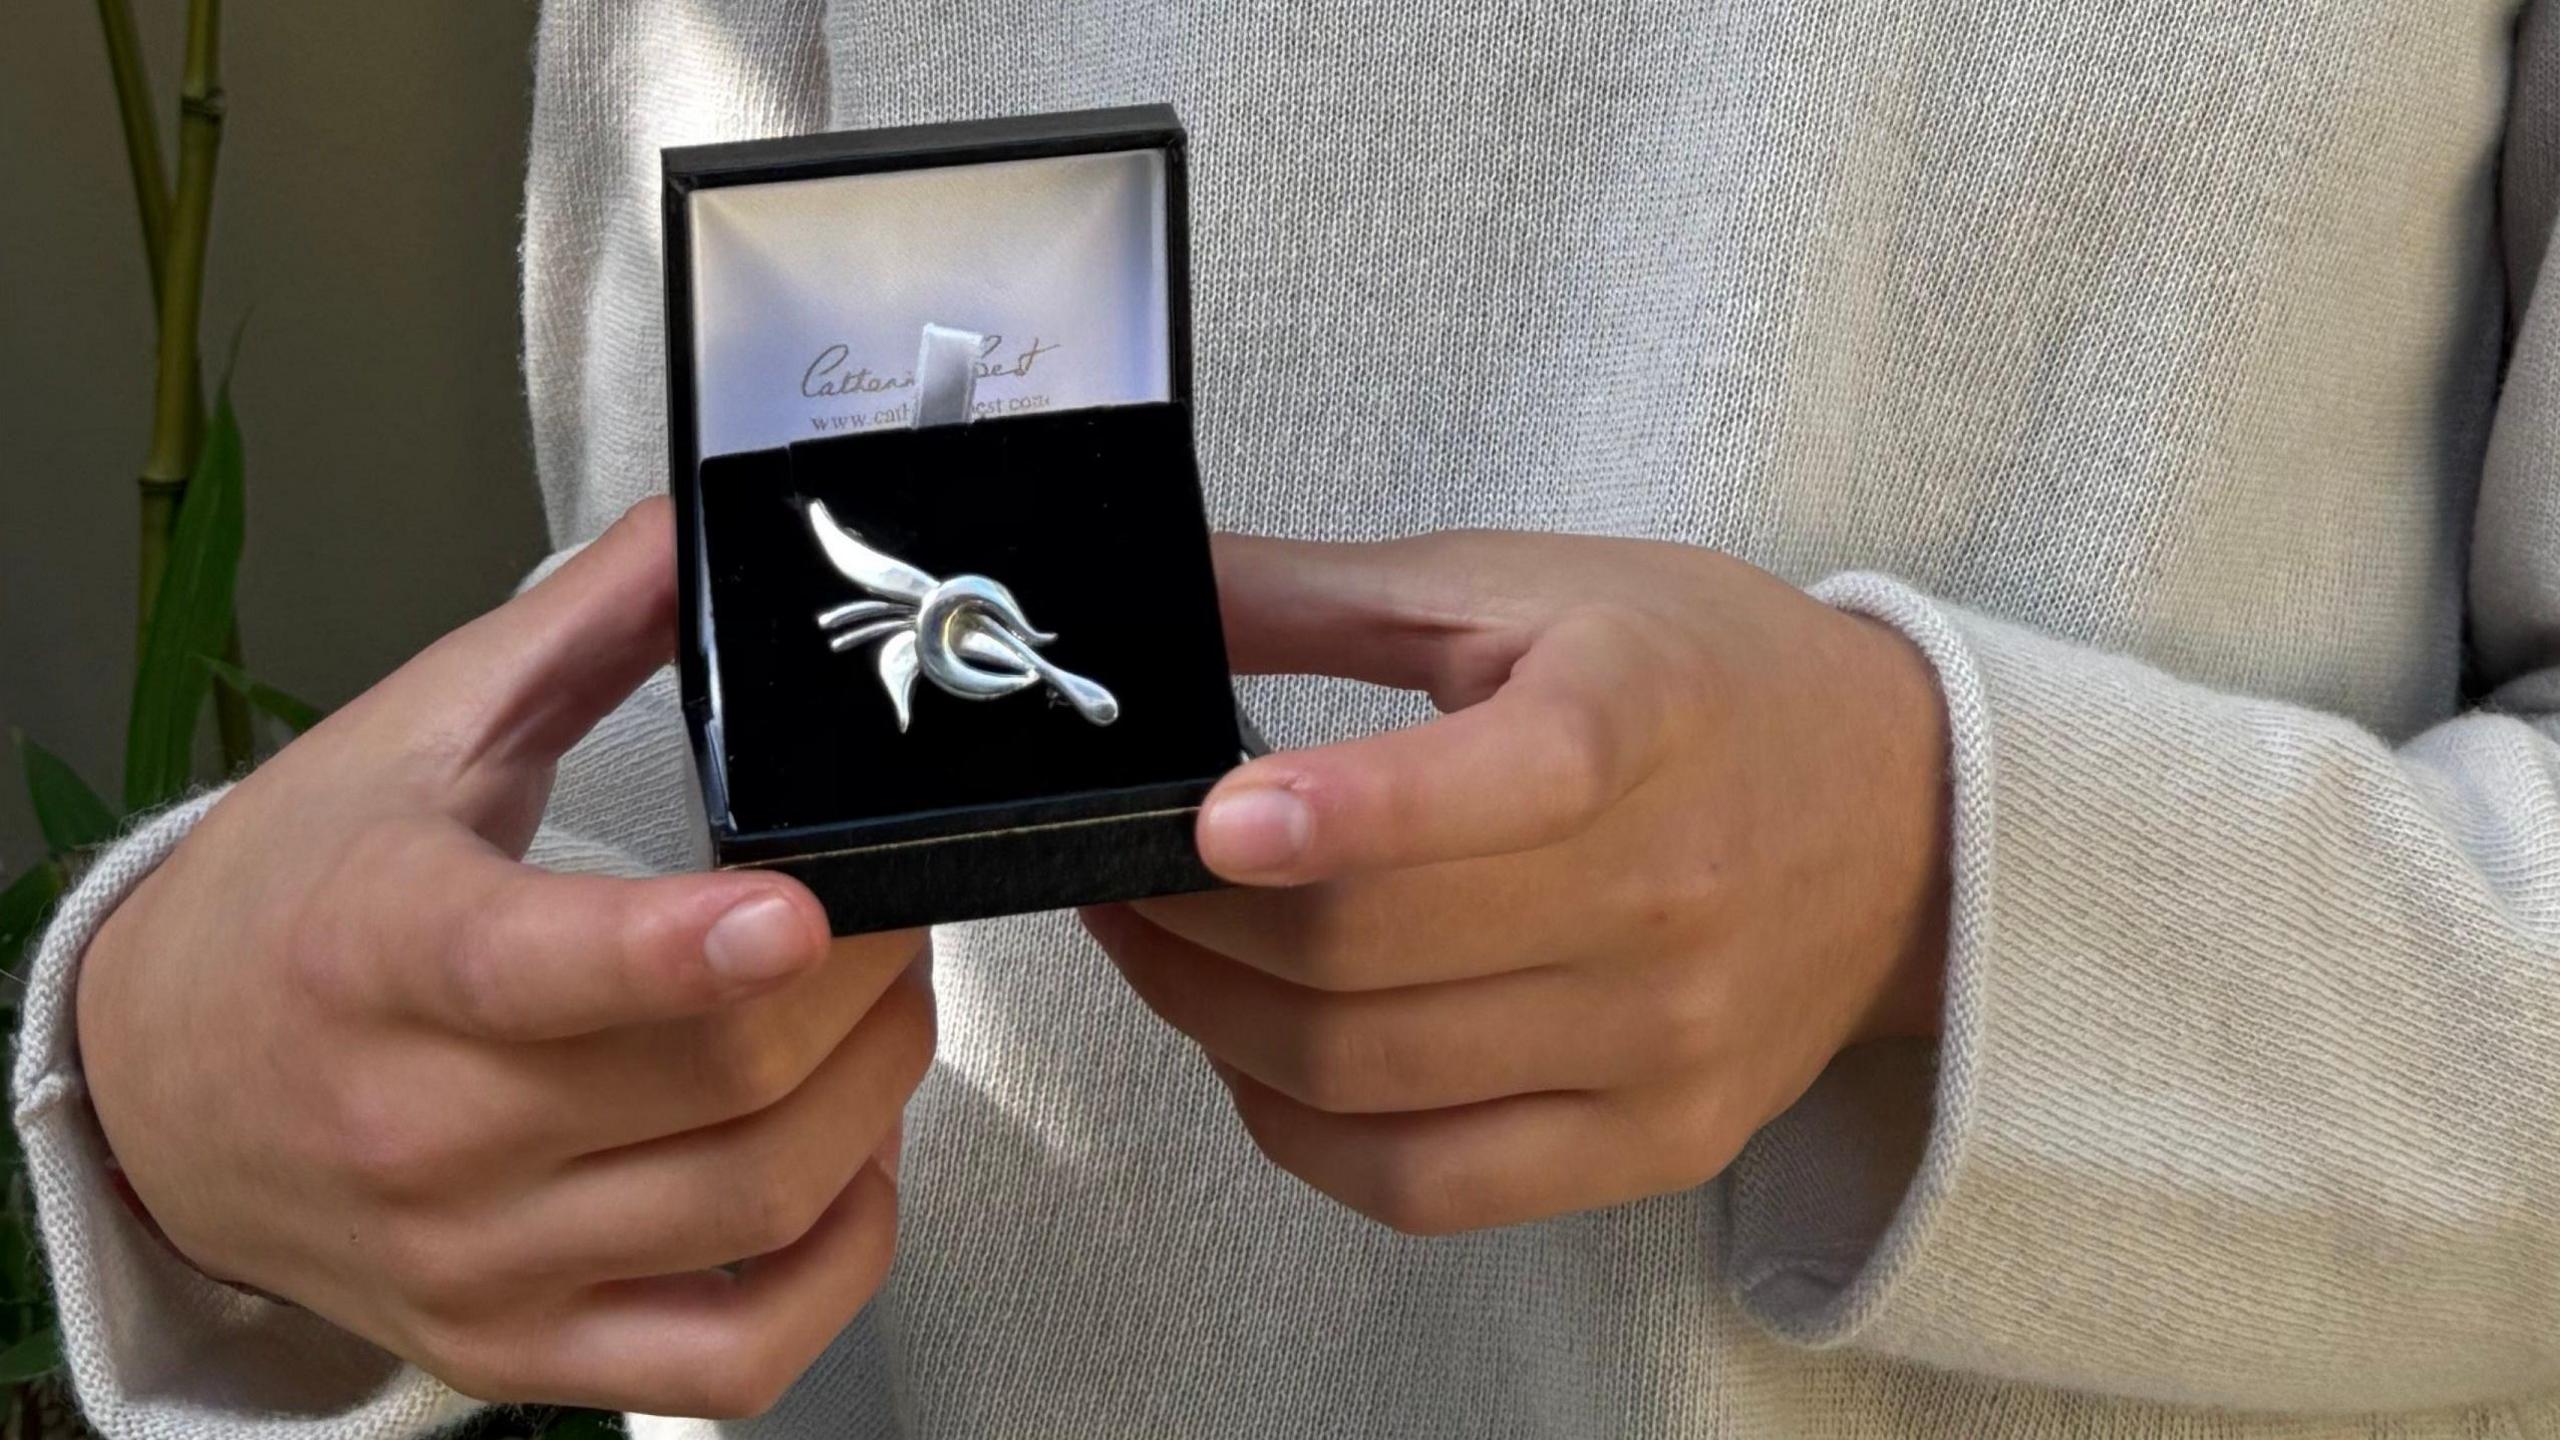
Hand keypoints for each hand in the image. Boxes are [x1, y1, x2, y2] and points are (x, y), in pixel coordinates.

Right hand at [77, 499, 932, 1417]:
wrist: (160, 1090)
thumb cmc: (294, 909)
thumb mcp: (416, 737)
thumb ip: (584, 625)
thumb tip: (715, 520)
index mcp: (390, 953)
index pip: (545, 969)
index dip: (688, 949)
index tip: (797, 909)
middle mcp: (425, 1128)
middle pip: (720, 1077)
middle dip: (867, 976)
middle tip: (895, 910)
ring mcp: (478, 1258)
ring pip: (757, 1199)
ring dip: (880, 1090)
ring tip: (880, 1010)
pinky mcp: (519, 1347)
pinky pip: (736, 1355)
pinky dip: (840, 1261)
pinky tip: (849, 1166)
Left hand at [1084, 531, 1947, 1234]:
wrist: (1905, 820)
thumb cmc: (1700, 683)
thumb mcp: (1528, 587)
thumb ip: (1323, 597)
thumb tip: (1147, 595)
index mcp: (1643, 718)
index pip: (1505, 786)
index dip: (1345, 812)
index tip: (1210, 819)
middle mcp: (1670, 895)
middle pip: (1372, 951)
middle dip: (1190, 917)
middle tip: (1119, 869)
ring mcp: (1668, 1041)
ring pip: (1368, 1074)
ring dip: (1211, 1016)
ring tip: (1160, 947)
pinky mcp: (1658, 1142)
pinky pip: (1425, 1186)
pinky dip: (1296, 1129)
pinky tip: (1252, 1054)